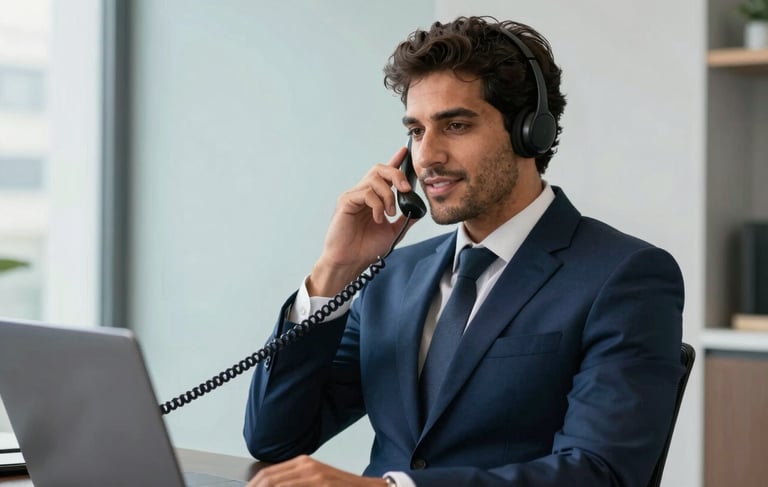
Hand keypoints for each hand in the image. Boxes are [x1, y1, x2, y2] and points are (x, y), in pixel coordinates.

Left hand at [247, 455, 386, 486]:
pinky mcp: (323, 486)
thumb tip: (265, 485)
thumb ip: (293, 482)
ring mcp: (316, 478)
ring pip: (278, 486)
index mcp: (302, 463)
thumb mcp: (315, 480)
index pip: (266, 474)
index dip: (253, 486)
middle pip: (268, 480)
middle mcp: (307, 467)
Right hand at [308, 146, 418, 295]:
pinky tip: (378, 218)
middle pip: (379, 169)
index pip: (384, 174)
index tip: (405, 151)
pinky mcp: (346, 202)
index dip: (395, 160)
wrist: (351, 262)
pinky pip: (366, 193)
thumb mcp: (393, 232)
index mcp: (373, 198)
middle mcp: (363, 193)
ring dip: (388, 195)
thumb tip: (418, 209)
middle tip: (405, 189)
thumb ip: (404, 219)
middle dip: (396, 174)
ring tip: (390, 213)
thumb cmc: (365, 248)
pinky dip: (377, 205)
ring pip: (374, 179)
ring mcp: (353, 196)